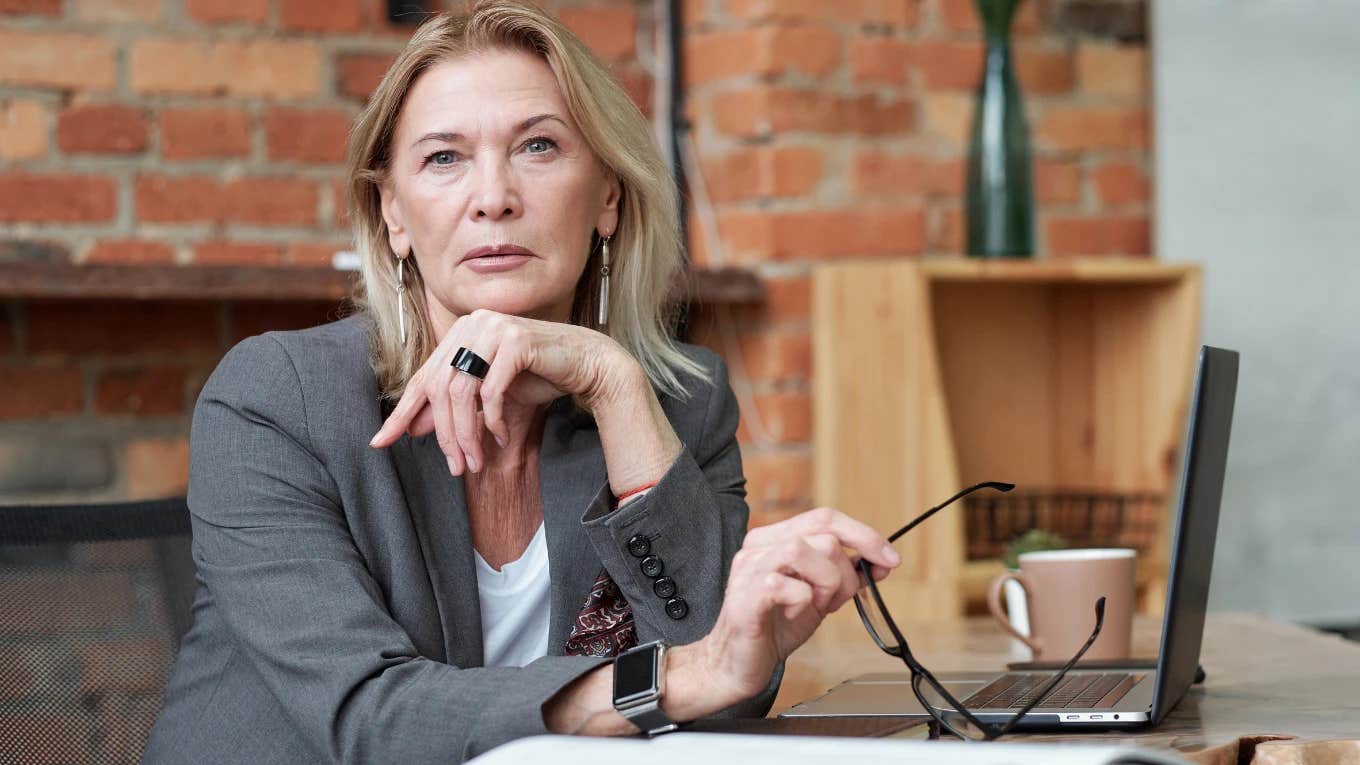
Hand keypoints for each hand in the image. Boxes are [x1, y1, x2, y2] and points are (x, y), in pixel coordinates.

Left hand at [368, 309, 638, 473]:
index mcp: (461, 330)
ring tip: (475, 461)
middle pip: (440, 388)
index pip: (424, 377)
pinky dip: (492, 421)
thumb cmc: (539, 376)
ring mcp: (494, 327)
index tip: (380, 442)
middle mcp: (473, 322)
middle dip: (444, 434)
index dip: (402, 412)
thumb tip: (412, 428)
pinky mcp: (516, 340)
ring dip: (466, 434)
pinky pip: (490, 391)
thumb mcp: (489, 395)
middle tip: (456, 467)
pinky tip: (499, 438)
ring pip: (461, 392)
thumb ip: (454, 406)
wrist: (587, 364)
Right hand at [685, 508, 900, 707]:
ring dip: (824, 584)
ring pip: (805, 550)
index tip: (890, 558)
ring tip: (813, 606)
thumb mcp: (819, 597)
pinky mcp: (746, 595)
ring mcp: (750, 568)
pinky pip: (787, 585)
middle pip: (823, 535)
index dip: (864, 535)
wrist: (735, 664)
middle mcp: (760, 546)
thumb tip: (880, 562)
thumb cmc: (772, 628)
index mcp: (775, 540)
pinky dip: (802, 602)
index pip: (825, 517)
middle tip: (833, 602)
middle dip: (844, 573)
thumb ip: (845, 576)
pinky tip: (793, 615)